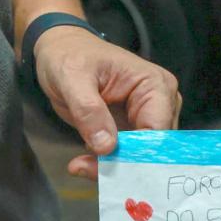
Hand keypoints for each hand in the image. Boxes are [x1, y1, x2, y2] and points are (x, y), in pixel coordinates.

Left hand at [34, 26, 181, 179]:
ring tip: (80, 166)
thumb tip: (107, 146)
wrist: (59, 52)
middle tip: (85, 169)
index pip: (158, 131)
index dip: (137, 153)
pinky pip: (127, 157)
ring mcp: (148, 120)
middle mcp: (161, 105)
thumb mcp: (72, 77)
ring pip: (140, 158)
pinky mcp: (133, 132)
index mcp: (156, 85)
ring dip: (112, 167)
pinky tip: (83, 164)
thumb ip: (89, 110)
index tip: (106, 166)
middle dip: (123, 164)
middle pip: (153, 149)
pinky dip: (106, 165)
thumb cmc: (69, 54)